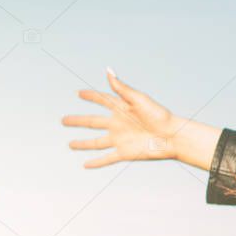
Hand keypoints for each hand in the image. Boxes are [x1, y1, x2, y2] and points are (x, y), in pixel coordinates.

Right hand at [62, 68, 187, 167]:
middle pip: (92, 122)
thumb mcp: (138, 99)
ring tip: (70, 144)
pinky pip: (107, 158)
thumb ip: (121, 88)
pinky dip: (96, 162)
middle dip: (78, 121)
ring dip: (82, 144)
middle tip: (63, 120)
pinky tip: (86, 165)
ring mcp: (120, 139)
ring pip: (96, 142)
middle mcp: (118, 124)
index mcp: (122, 109)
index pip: (102, 100)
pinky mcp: (125, 153)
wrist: (172, 136)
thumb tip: (108, 70)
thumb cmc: (159, 115)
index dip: (91, 96)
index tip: (78, 93)